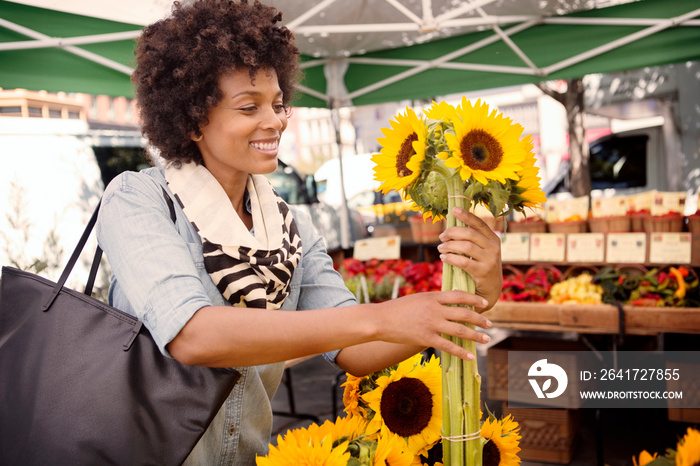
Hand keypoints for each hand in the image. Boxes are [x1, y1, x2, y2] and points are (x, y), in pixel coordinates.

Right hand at [374, 290, 492, 360]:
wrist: (380, 320)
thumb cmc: (397, 309)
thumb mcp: (417, 299)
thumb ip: (433, 301)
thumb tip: (448, 305)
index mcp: (432, 296)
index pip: (459, 295)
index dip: (474, 299)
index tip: (484, 303)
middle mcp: (434, 309)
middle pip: (464, 313)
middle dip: (479, 320)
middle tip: (489, 324)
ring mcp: (431, 324)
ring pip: (460, 330)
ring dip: (476, 335)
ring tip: (486, 339)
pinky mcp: (426, 338)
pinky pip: (448, 346)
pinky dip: (462, 352)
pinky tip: (471, 356)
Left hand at [437, 207, 502, 309]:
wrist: (490, 291)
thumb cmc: (481, 267)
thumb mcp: (482, 251)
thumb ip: (472, 239)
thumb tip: (451, 226)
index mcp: (493, 239)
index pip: (479, 223)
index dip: (466, 215)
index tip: (454, 210)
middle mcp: (494, 247)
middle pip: (469, 233)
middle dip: (452, 233)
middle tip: (442, 237)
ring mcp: (490, 260)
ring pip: (465, 246)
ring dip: (449, 246)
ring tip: (441, 248)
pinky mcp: (483, 272)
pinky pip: (463, 262)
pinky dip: (450, 258)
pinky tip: (444, 258)